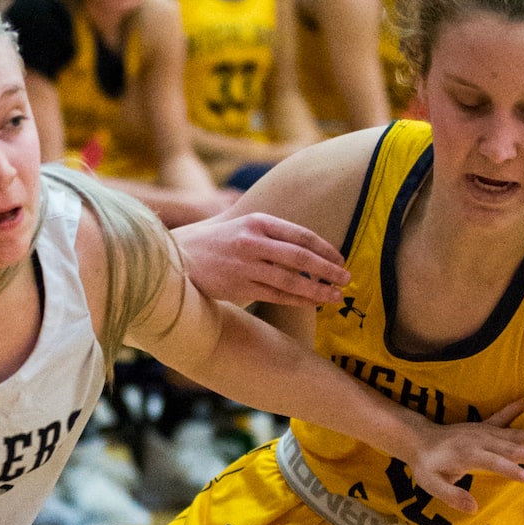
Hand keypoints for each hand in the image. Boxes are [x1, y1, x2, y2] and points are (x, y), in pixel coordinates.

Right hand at [176, 210, 348, 308]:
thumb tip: (307, 251)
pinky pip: (276, 295)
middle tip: (347, 278)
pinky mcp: (239, 286)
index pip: (301, 235)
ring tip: (335, 296)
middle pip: (301, 257)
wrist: (176, 258)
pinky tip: (312, 303)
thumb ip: (271, 235)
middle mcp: (253, 241)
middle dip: (328, 269)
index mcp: (257, 221)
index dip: (326, 249)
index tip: (341, 260)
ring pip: (291, 279)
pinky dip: (297, 299)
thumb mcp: (242, 227)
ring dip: (317, 289)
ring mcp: (246, 265)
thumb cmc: (214, 244)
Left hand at [403, 401, 523, 517]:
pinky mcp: (482, 427)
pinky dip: (513, 409)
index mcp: (467, 454)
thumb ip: (451, 495)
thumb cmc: (425, 465)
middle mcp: (478, 440)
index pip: (492, 462)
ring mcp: (482, 431)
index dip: (508, 469)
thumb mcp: (430, 483)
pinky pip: (500, 417)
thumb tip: (473, 508)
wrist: (418, 439)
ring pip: (511, 433)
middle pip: (509, 448)